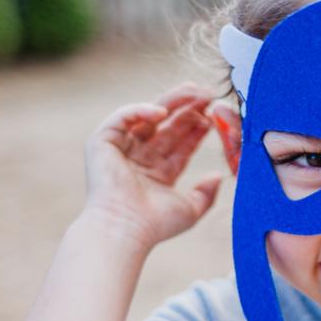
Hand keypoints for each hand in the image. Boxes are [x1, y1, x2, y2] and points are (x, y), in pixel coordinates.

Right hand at [81, 82, 224, 250]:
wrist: (125, 228)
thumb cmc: (154, 224)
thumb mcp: (190, 209)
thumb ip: (206, 193)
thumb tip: (219, 176)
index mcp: (158, 172)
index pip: (182, 143)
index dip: (198, 128)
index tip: (216, 115)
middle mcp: (140, 158)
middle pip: (168, 125)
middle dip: (188, 108)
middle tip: (208, 94)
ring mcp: (122, 149)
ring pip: (148, 115)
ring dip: (171, 101)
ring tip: (193, 91)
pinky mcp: (102, 142)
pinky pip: (122, 117)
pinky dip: (140, 110)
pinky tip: (161, 112)